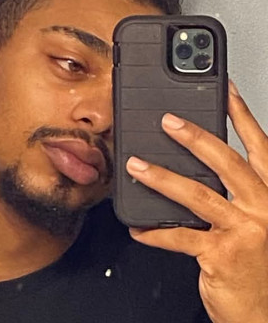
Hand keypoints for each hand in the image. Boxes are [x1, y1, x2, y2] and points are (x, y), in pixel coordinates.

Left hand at [126, 81, 267, 322]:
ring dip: (162, 177)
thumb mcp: (254, 219)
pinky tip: (138, 227)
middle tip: (168, 121)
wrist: (266, 311)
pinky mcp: (222, 253)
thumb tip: (195, 168)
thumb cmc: (259, 262)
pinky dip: (155, 231)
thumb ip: (233, 192)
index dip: (240, 115)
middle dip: (194, 137)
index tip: (224, 90)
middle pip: (226, 161)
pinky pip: (180, 237)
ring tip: (136, 165)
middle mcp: (263, 207)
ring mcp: (244, 230)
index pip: (257, 145)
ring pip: (198, 193)